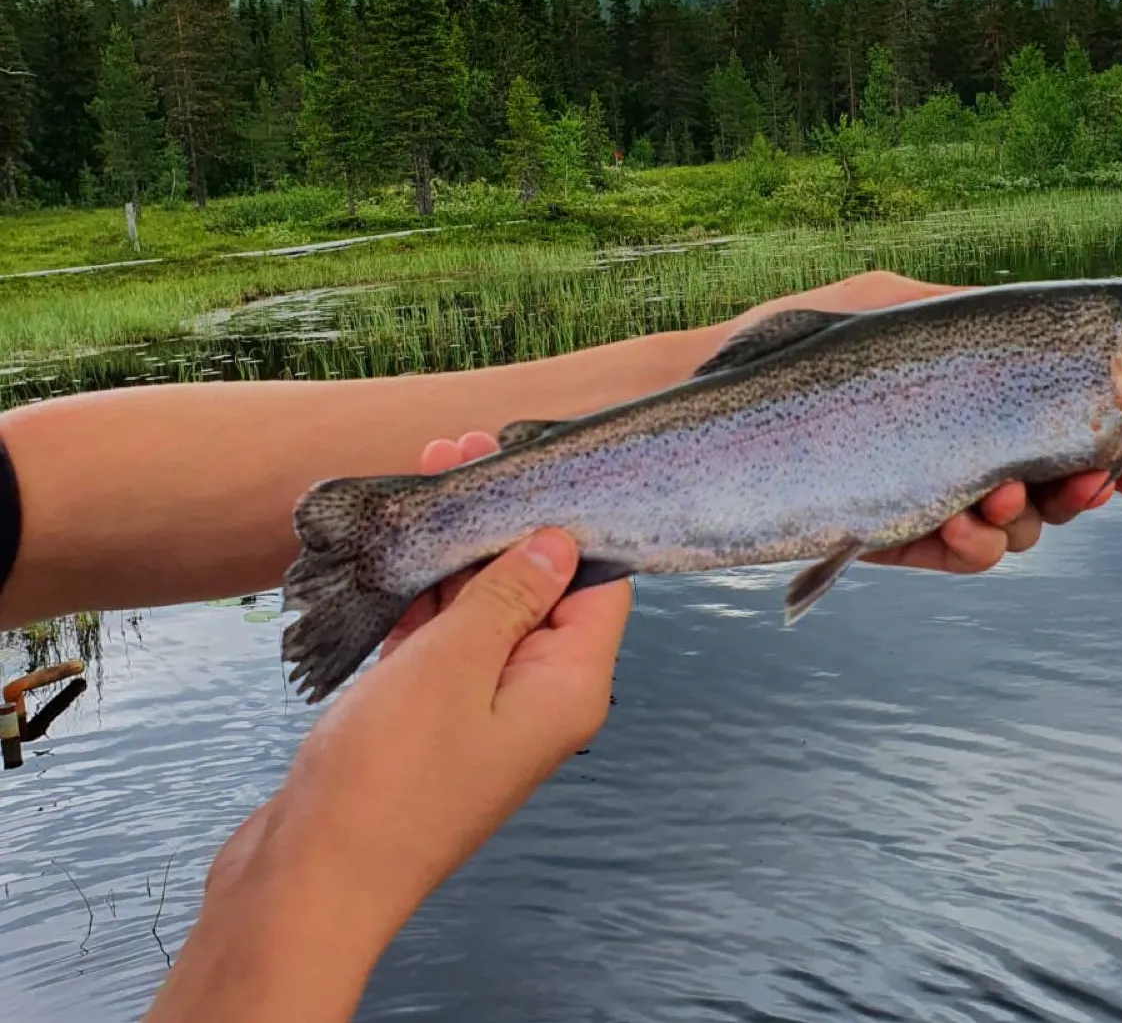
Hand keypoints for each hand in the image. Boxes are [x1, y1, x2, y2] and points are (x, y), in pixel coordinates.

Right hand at [204, 466, 629, 945]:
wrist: (306, 882)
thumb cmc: (386, 781)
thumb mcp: (455, 664)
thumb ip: (509, 594)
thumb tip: (559, 540)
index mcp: (568, 687)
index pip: (599, 583)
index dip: (571, 519)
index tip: (532, 461)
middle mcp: (536, 695)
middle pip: (539, 586)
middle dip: (502, 521)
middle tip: (461, 454)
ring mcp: (482, 707)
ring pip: (484, 607)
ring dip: (456, 550)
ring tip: (426, 479)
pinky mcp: (431, 716)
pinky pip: (442, 639)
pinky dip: (423, 596)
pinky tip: (400, 548)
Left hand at [723, 270, 1121, 572]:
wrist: (705, 417)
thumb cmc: (793, 344)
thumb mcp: (893, 308)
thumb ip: (973, 319)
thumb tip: (1059, 324)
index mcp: (979, 388)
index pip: (1073, 415)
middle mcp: (968, 444)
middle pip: (1065, 478)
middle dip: (1097, 484)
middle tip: (1104, 480)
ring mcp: (936, 494)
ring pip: (1023, 525)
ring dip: (1031, 514)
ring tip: (1004, 490)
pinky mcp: (900, 536)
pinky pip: (962, 555)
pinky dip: (974, 545)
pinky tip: (963, 522)